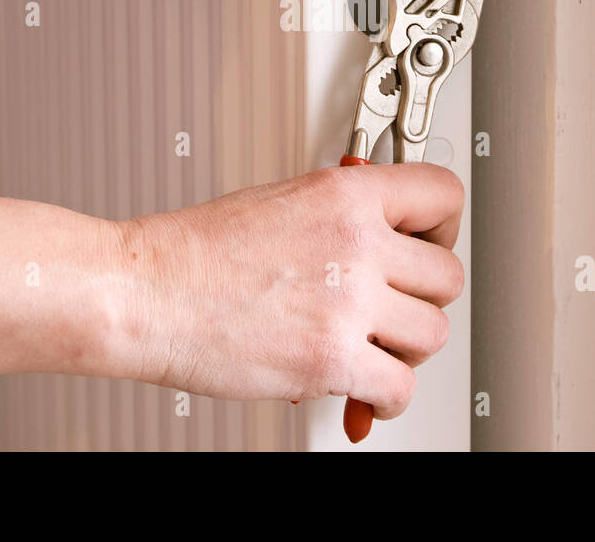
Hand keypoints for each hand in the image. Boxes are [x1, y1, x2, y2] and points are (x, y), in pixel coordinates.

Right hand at [116, 163, 463, 420]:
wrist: (147, 293)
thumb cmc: (198, 252)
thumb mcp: (282, 200)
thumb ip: (343, 214)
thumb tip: (385, 234)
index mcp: (346, 194)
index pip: (443, 196)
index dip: (443, 228)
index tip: (430, 245)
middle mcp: (357, 242)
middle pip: (447, 277)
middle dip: (422, 299)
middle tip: (394, 309)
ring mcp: (347, 302)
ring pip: (433, 335)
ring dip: (407, 350)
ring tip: (374, 351)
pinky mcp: (330, 359)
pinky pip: (401, 388)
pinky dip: (387, 399)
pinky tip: (365, 393)